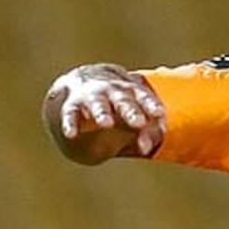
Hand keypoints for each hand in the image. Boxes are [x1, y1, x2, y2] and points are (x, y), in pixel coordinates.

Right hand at [47, 64, 165, 158]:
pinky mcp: (72, 106)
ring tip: (106, 124)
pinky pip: (70, 114)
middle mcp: (112, 91)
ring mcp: (92, 97)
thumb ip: (147, 131)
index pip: (144, 97)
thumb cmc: (120, 102)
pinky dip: (70, 123)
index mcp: (132, 91)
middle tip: (139, 123)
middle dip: (131, 111)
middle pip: (123, 100)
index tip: (159, 113)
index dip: (151, 105)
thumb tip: (145, 149)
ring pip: (97, 103)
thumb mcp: (137, 113)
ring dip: (102, 113)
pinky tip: (72, 134)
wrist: (84, 78)